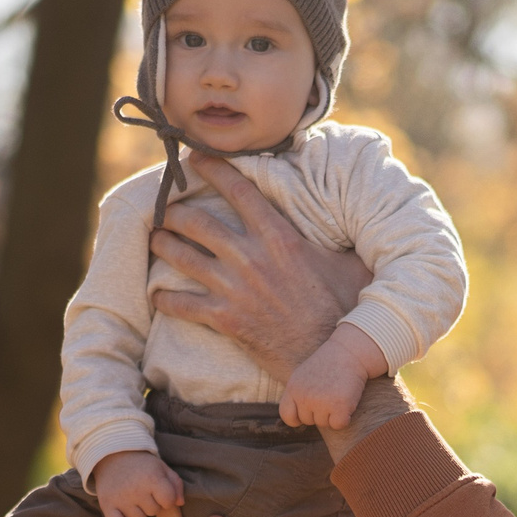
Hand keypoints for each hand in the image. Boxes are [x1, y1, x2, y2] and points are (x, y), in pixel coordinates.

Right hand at [88, 449, 182, 516]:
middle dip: (151, 503)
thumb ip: (176, 484)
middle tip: (142, 492)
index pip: (169, 502)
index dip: (166, 498)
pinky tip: (123, 513)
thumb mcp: (162, 468)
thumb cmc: (141, 464)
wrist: (111, 455)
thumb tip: (180, 503)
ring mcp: (120, 498)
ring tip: (132, 498)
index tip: (159, 491)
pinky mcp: (106, 504)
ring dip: (137, 512)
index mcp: (152, 478)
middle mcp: (136, 489)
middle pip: (153, 511)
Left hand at [153, 154, 372, 378]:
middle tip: (165, 207)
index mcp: (279, 237)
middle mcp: (251, 258)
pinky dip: (166, 299)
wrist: (327, 358)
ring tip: (154, 238)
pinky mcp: (226, 319)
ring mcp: (235, 289)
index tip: (196, 158)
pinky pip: (183, 305)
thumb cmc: (343, 310)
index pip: (240, 192)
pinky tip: (157, 295)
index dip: (214, 170)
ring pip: (183, 258)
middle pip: (198, 222)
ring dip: (163, 245)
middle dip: (175, 211)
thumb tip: (362, 219)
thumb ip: (342, 240)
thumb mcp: (349, 265)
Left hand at [281, 323, 386, 429]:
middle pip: (308, 421)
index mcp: (293, 388)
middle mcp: (304, 397)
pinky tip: (347, 402)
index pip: (287, 415)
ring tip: (338, 393)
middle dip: (319, 412)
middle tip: (329, 394)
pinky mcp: (339, 407)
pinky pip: (338, 425)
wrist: (350, 352)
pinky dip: (345, 417)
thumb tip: (296, 421)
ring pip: (324, 424)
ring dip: (333, 414)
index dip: (298, 417)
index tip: (309, 411)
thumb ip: (297, 395)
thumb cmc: (329, 364)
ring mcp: (321, 403)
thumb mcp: (304, 376)